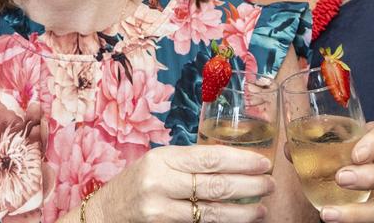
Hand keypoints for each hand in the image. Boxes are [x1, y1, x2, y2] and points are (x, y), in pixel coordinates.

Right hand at [88, 144, 274, 221]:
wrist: (103, 216)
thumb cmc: (135, 185)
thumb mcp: (157, 164)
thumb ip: (188, 163)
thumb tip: (232, 162)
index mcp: (163, 158)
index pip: (210, 157)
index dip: (241, 160)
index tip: (262, 162)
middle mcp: (161, 182)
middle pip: (216, 184)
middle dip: (249, 185)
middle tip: (270, 184)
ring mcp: (160, 209)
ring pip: (212, 211)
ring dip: (242, 211)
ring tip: (261, 208)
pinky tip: (239, 221)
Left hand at [318, 122, 373, 222]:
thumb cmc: (363, 160)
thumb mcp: (350, 146)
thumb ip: (324, 147)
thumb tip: (289, 149)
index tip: (356, 154)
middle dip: (371, 176)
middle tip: (342, 178)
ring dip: (359, 213)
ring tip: (328, 214)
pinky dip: (355, 222)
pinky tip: (335, 222)